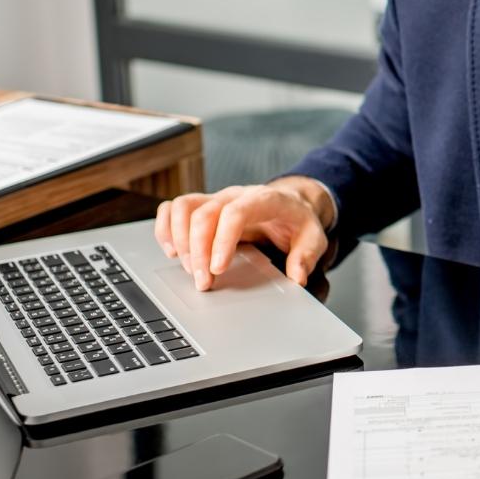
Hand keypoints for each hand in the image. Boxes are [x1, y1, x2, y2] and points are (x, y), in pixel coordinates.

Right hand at [154, 176, 334, 290]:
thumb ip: (307, 256)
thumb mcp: (314, 237)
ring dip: (179, 240)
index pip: (235, 212)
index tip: (218, 269)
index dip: (222, 240)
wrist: (290, 202)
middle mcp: (235, 195)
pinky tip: (172, 252)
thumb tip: (297, 277)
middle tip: (203, 283)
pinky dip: (166, 228)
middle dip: (199, 251)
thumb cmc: (298, 220)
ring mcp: (217, 198)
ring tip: (189, 270)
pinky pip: (174, 208)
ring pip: (183, 207)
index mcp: (264, 199)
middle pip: (204, 214)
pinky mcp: (203, 206)